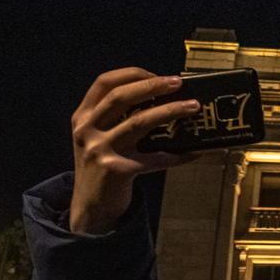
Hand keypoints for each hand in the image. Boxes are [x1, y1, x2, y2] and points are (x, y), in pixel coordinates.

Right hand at [70, 69, 199, 234]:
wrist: (91, 205)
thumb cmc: (104, 164)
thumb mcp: (100, 137)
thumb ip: (120, 118)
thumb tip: (167, 98)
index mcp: (84, 117)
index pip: (104, 83)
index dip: (132, 74)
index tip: (158, 74)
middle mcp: (87, 130)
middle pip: (120, 97)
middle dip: (152, 86)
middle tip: (179, 83)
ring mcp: (99, 150)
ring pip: (138, 122)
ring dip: (170, 111)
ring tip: (193, 106)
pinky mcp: (115, 170)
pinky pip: (155, 158)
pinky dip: (178, 155)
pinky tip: (196, 151)